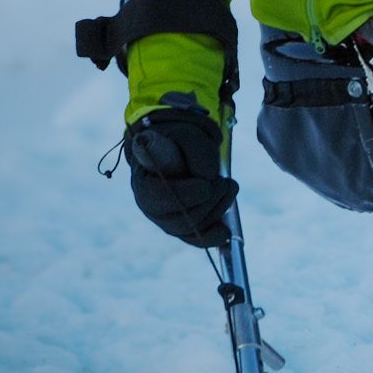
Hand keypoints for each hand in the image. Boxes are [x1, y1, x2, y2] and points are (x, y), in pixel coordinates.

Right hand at [126, 109, 238, 246]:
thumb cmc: (180, 140)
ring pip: (192, 228)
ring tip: (229, 186)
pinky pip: (195, 239)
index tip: (207, 184)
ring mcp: (165, 218)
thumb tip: (207, 176)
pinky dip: (212, 237)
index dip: (186, 194)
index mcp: (144, 180)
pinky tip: (225, 231)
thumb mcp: (187, 133)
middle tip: (224, 181)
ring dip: (218, 208)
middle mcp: (150, 204)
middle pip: (180, 218)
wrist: (178, 147)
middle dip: (210, 200)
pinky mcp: (182, 225)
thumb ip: (196, 151)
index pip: (159, 196)